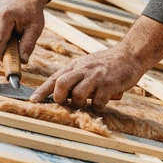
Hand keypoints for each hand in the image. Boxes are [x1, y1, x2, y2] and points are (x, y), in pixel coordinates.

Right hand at [0, 0, 51, 61]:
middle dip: (2, 50)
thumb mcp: (35, 28)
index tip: (7, 64)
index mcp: (5, 17)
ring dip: (0, 43)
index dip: (1, 55)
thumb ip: (28, 45)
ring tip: (15, 37)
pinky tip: (10, 31)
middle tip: (15, 51)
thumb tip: (23, 61)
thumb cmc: (32, 12)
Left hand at [31, 15, 162, 110]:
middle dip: (58, 97)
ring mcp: (95, 77)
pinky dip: (97, 107)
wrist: (129, 55)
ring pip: (77, 95)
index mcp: (76, 66)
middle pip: (61, 84)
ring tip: (86, 103)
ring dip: (79, 104)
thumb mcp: (87, 65)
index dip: (42, 90)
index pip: (55, 78)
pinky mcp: (108, 85)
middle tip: (63, 102)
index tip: (33, 100)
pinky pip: (97, 102)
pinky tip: (101, 104)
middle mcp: (83, 70)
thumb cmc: (107, 63)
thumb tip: (62, 93)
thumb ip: (75, 76)